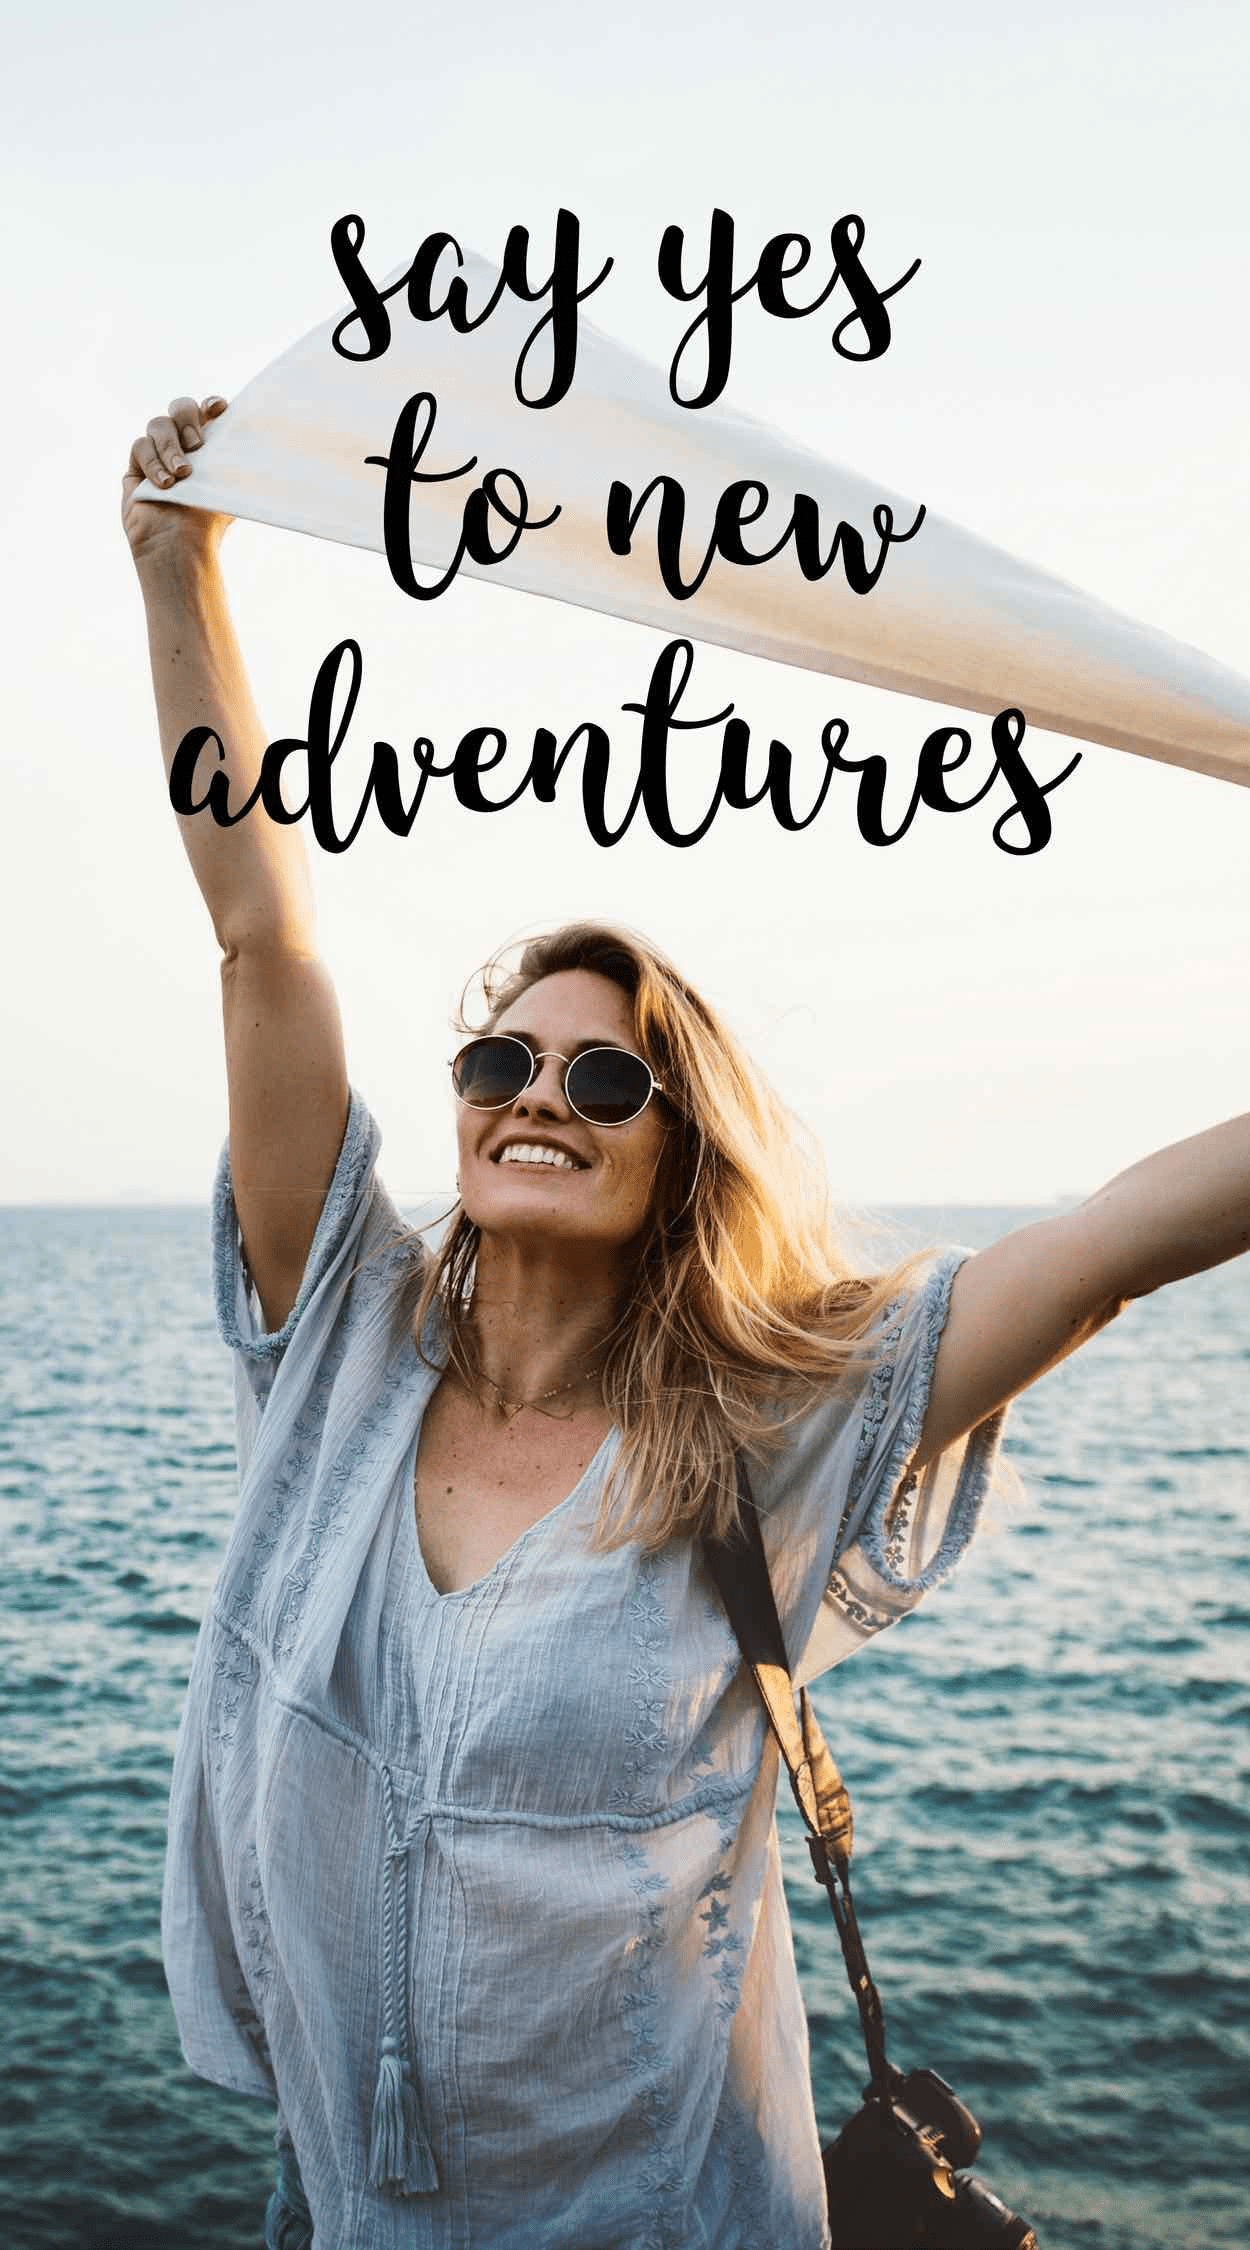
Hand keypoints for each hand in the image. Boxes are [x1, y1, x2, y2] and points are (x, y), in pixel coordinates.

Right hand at [121, 394, 232, 572]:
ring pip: (158, 424)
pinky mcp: (136, 466)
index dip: (211, 405)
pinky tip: (165, 484)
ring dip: (170, 446)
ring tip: (181, 475)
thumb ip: (236, 461)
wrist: (179, 546)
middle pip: (180, 407)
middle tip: (197, 445)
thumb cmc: (208, 522)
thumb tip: (261, 440)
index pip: (207, 412)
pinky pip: (140, 446)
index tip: (219, 409)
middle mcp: (183, 445)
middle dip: (188, 419)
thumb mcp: (229, 488)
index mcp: (208, 447)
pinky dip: (153, 462)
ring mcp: (158, 453)